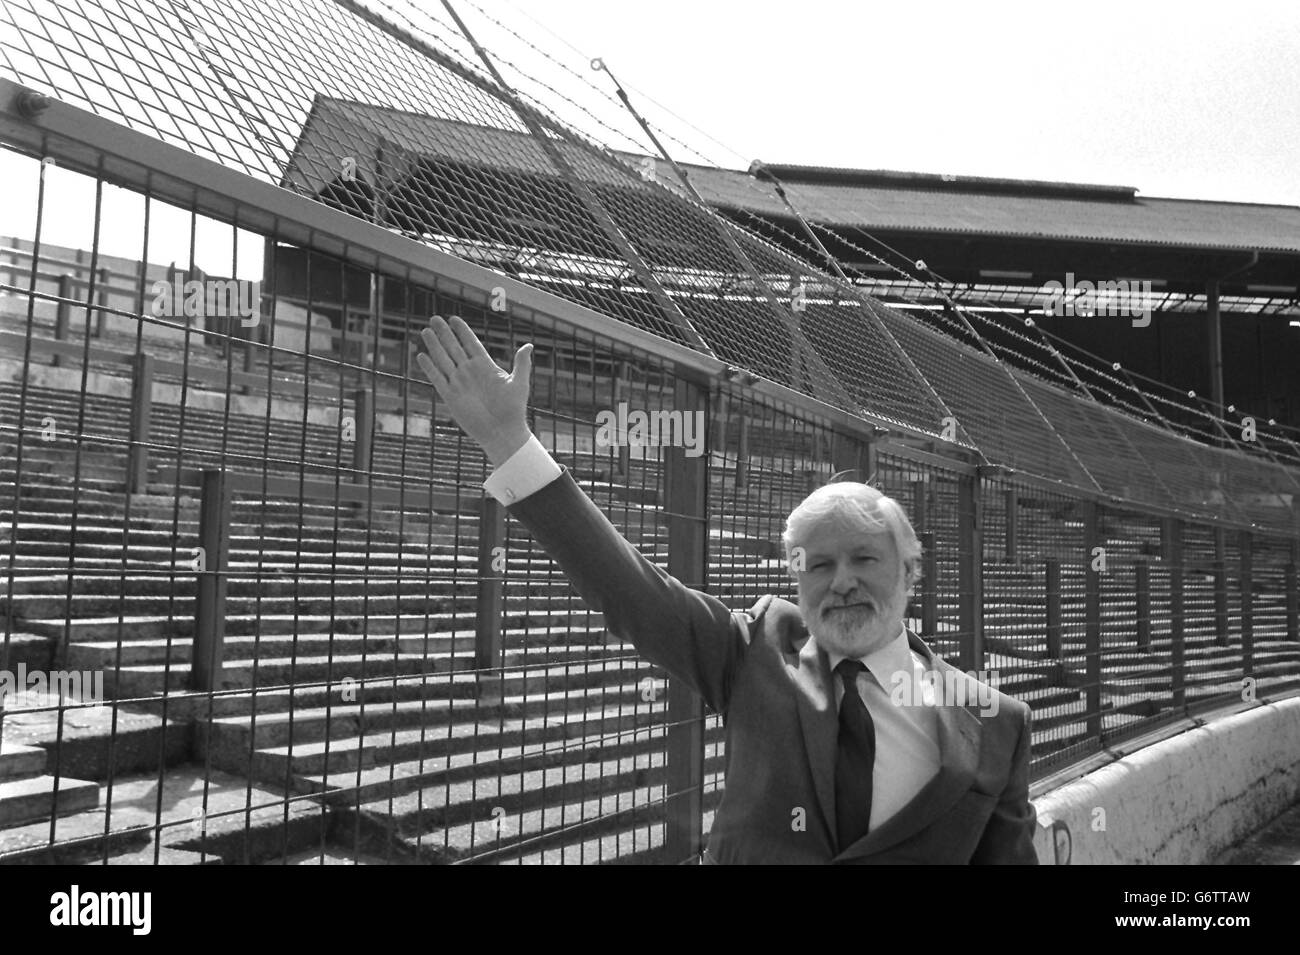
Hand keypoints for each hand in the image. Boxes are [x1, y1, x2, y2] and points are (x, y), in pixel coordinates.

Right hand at [416, 315, 533, 466]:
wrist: (502, 432)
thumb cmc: (513, 410)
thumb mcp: (519, 383)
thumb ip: (521, 364)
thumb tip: (529, 345)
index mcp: (486, 366)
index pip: (471, 343)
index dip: (462, 331)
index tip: (454, 318)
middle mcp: (470, 372)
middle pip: (454, 347)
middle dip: (444, 333)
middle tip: (435, 318)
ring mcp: (459, 383)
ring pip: (443, 359)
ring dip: (434, 345)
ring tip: (425, 330)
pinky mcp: (451, 396)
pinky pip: (437, 378)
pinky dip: (429, 367)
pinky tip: (422, 355)